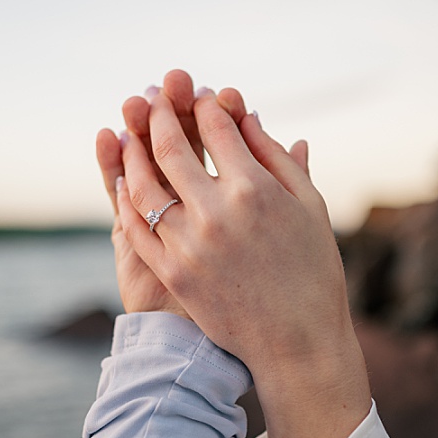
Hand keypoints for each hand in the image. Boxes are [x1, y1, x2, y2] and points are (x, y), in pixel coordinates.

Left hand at [117, 88, 368, 437]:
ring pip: (144, 185)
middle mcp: (215, 213)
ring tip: (128, 131)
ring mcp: (187, 244)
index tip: (201, 95)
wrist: (296, 341)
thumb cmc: (312, 270)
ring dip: (132, 152)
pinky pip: (136, 226)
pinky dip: (126, 199)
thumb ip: (277, 161)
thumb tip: (249, 119)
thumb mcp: (309, 208)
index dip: (207, 107)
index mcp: (254, 191)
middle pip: (172, 149)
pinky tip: (124, 181)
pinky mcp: (170, 271)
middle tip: (153, 96)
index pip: (219, 131)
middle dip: (160, 116)